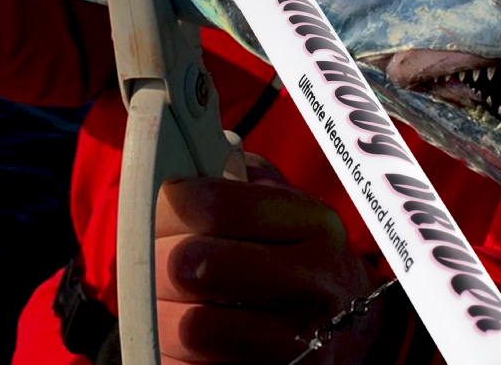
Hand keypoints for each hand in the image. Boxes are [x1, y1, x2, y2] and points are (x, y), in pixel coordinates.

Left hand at [154, 153, 387, 364]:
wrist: (348, 331)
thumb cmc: (295, 257)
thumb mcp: (284, 207)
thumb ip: (238, 175)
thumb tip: (180, 155)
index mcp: (315, 224)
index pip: (217, 205)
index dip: (169, 204)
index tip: (157, 206)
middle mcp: (316, 283)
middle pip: (193, 264)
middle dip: (155, 261)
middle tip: (153, 260)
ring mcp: (301, 344)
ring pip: (189, 327)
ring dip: (159, 316)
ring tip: (164, 304)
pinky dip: (172, 357)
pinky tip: (180, 343)